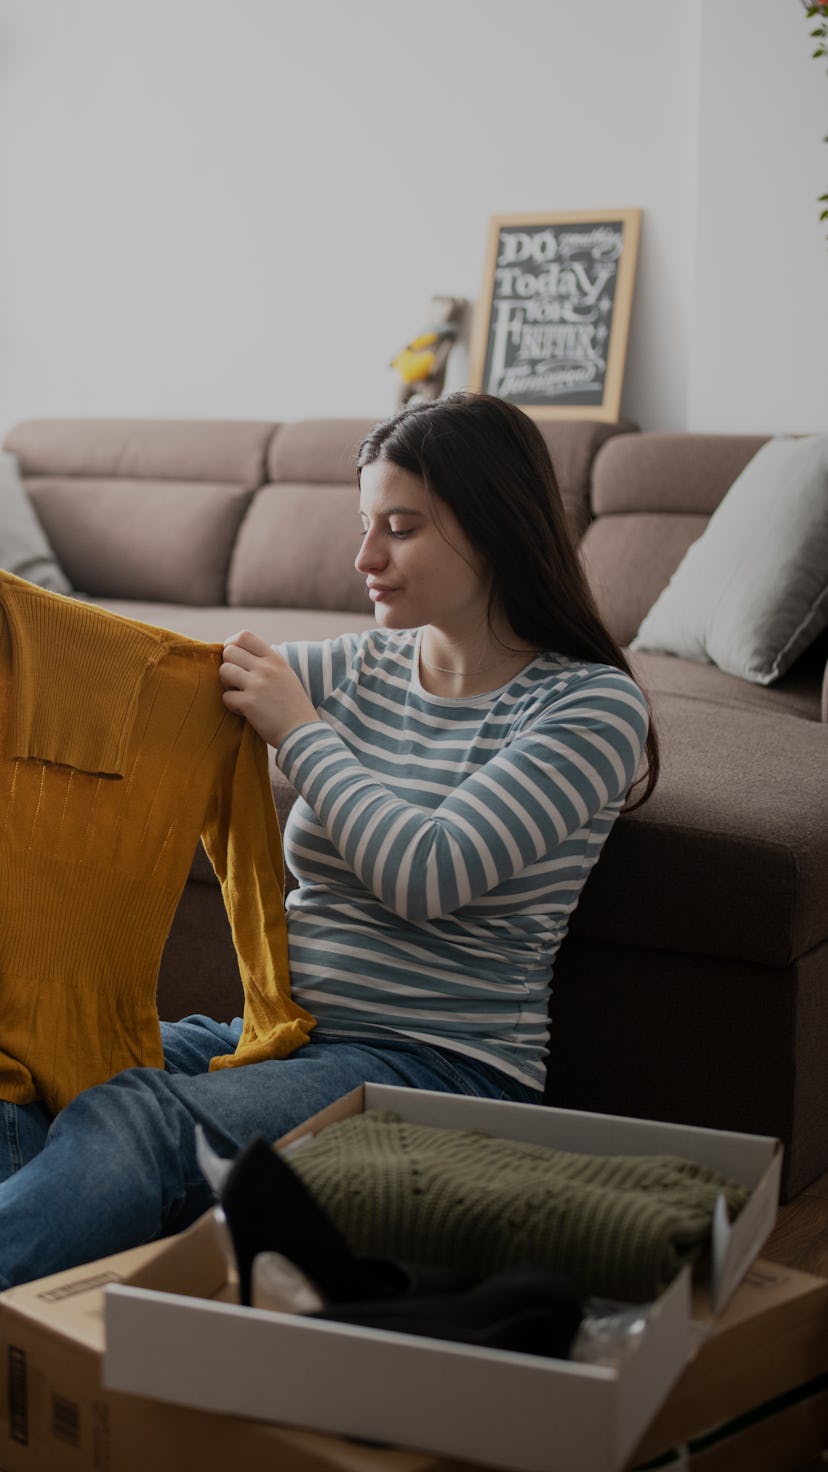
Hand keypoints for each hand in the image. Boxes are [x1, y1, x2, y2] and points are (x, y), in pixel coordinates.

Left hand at [220, 631, 319, 746]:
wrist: (303, 733)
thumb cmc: (293, 706)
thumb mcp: (286, 676)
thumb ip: (267, 663)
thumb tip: (240, 653)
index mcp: (275, 660)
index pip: (245, 636)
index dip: (232, 644)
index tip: (233, 657)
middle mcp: (266, 668)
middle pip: (229, 651)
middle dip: (228, 665)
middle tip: (235, 680)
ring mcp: (257, 685)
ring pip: (224, 671)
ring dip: (226, 684)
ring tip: (239, 694)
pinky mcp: (249, 704)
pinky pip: (226, 697)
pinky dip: (232, 705)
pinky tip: (245, 711)